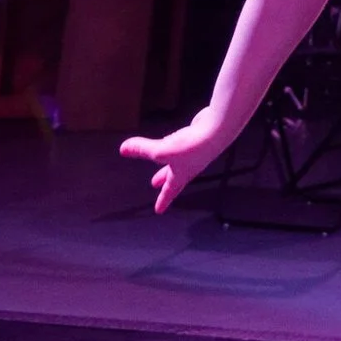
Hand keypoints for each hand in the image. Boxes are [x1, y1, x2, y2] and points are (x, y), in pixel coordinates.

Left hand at [119, 106, 233, 212]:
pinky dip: (175, 145)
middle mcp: (189, 166)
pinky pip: (182, 145)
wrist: (218, 130)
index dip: (162, 200)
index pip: (169, 191)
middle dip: (164, 179)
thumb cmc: (193, 146)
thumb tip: (123, 149)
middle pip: (174, 176)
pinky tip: (174, 139)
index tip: (159, 210)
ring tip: (161, 159)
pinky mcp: (198, 139)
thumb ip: (142, 149)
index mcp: (181, 175)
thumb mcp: (161, 150)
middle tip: (155, 183)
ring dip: (169, 162)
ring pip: (179, 160)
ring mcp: (195, 153)